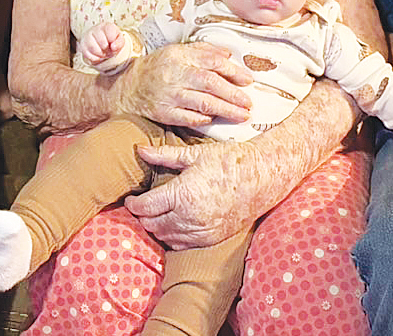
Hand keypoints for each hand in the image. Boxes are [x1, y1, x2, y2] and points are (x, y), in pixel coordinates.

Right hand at [81, 23, 129, 73]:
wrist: (101, 41)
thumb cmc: (111, 40)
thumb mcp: (119, 40)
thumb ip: (119, 42)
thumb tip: (113, 47)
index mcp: (106, 26)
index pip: (110, 32)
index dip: (113, 42)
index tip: (113, 44)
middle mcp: (95, 29)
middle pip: (102, 42)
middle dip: (107, 49)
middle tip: (108, 50)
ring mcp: (87, 36)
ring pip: (93, 48)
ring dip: (100, 54)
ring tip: (103, 53)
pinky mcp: (82, 45)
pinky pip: (87, 54)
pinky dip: (94, 58)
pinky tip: (98, 56)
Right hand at [112, 42, 251, 127]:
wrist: (129, 86)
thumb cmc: (158, 67)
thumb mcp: (178, 51)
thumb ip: (203, 51)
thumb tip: (228, 55)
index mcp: (180, 56)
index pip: (212, 62)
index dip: (233, 72)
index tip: (248, 81)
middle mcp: (175, 74)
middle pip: (211, 84)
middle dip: (233, 94)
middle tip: (249, 103)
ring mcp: (169, 95)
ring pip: (203, 103)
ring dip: (226, 110)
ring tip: (242, 115)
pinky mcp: (164, 113)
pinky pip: (189, 118)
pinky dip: (204, 119)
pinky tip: (215, 119)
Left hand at [123, 141, 255, 247]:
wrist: (261, 178)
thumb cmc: (229, 161)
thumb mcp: (195, 154)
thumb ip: (164, 155)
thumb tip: (140, 149)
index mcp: (183, 194)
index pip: (145, 207)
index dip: (133, 204)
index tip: (131, 199)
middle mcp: (190, 217)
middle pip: (152, 225)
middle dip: (143, 216)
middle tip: (142, 206)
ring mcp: (201, 231)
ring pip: (165, 237)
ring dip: (156, 227)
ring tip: (156, 214)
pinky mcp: (211, 239)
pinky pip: (181, 244)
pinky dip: (172, 236)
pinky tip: (173, 223)